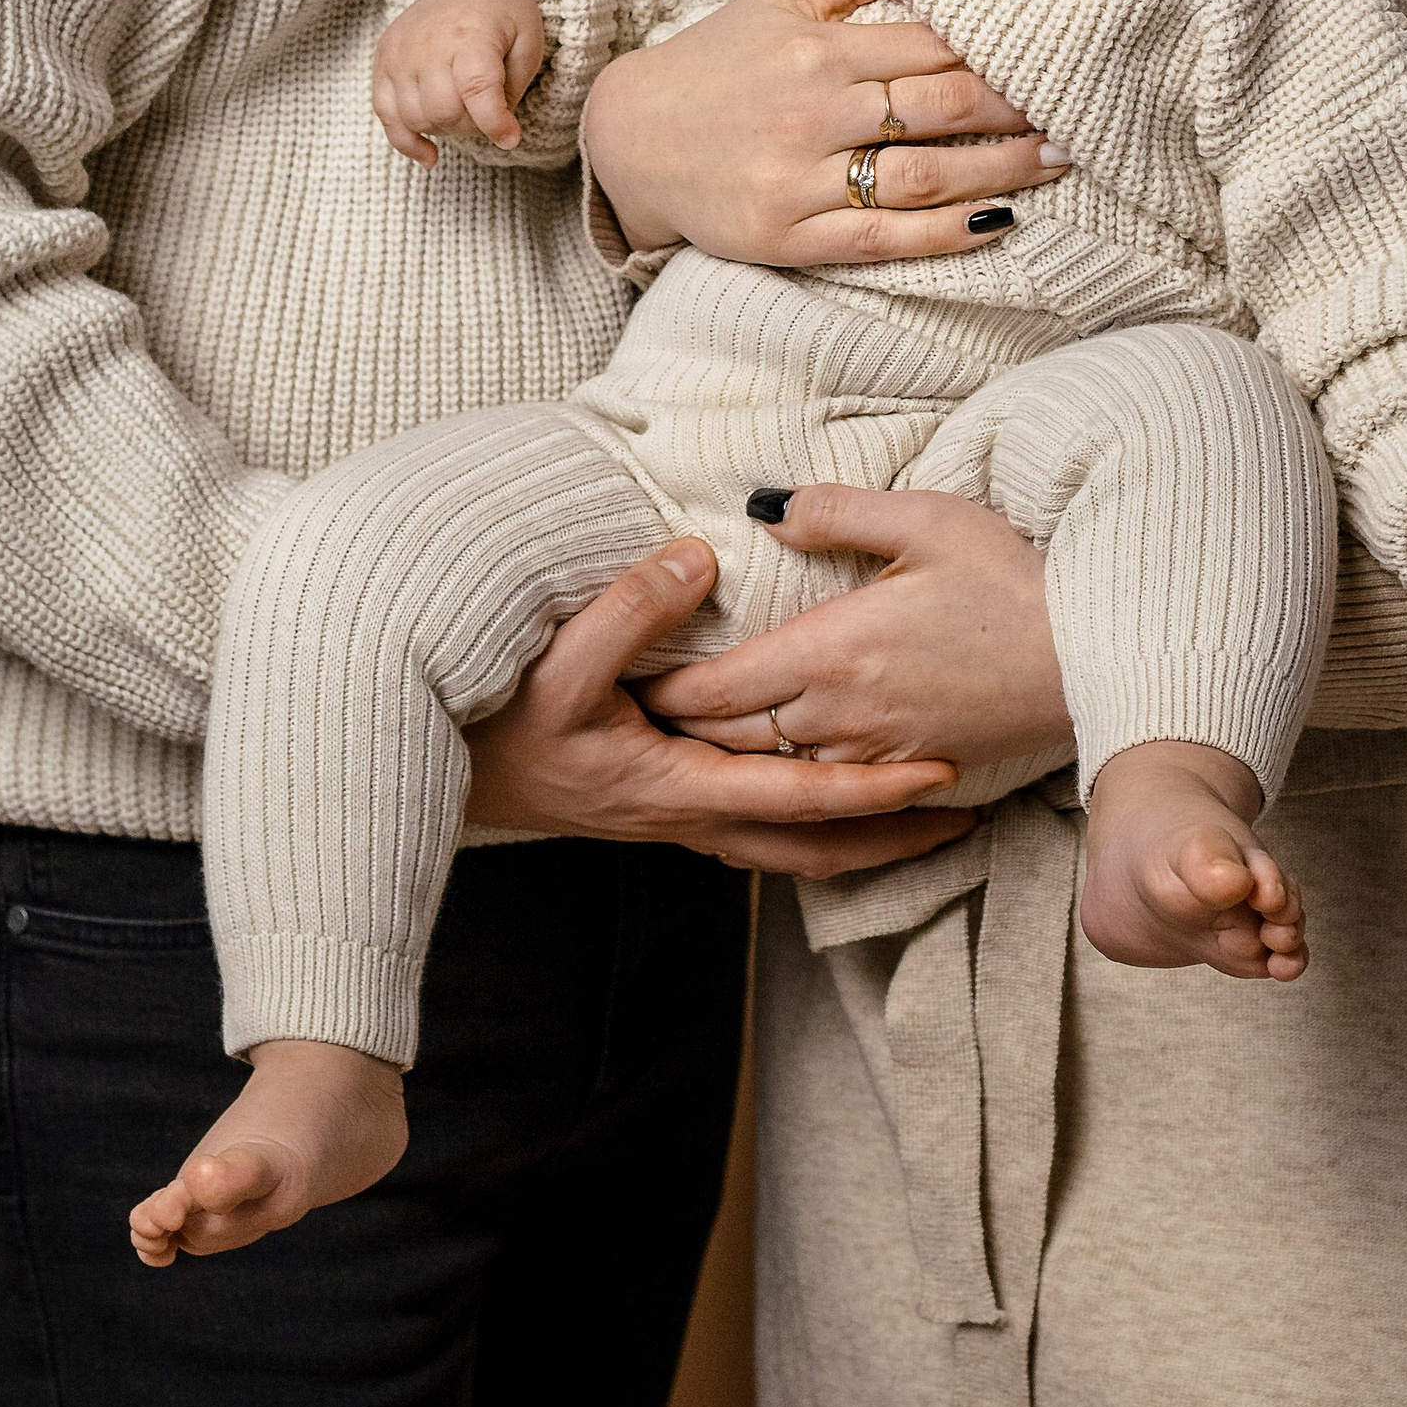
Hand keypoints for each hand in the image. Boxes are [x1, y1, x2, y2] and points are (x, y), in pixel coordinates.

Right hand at [374, 0, 548, 159]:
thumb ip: (513, 90)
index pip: (475, 88)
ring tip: (463, 111)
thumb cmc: (504, 15)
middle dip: (472, 125)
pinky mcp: (383, 61)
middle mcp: (428, 43)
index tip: (510, 138)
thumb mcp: (528, 44)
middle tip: (487, 113)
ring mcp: (400, 52)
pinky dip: (406, 141)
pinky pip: (385, 115)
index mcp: (472, 33)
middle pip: (443, 110)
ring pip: (415, 118)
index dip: (494, 122)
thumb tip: (500, 134)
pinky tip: (430, 154)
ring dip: (444, 128)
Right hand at [463, 538, 977, 878]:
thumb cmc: (498, 723)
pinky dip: (811, 828)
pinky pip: (759, 833)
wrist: (438, 774)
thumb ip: (630, 605)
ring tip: (925, 820)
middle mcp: (689, 818)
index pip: (800, 796)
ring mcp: (678, 822)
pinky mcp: (665, 811)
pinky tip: (831, 803)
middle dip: (895, 839)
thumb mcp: (556, 660)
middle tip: (967, 820)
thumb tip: (699, 557)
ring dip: (860, 841)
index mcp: (678, 786)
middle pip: (815, 847)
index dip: (875, 789)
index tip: (940, 776)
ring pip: (790, 849)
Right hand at [579, 0, 1069, 264]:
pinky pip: (883, 237)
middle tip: (1081, 110)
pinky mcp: (789, 235)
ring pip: (925, 177)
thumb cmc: (715, 63)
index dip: (1000, 52)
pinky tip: (997, 222)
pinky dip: (946, 234)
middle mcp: (815, 113)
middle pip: (941, 109)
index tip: (1056, 52)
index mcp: (820, 50)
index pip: (932, 46)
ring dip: (1001, 172)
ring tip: (1058, 162)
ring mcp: (801, 179)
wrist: (629, 141)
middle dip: (1018, 109)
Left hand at [648, 487, 1074, 775]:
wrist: (1093, 651)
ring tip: (689, 756)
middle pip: (734, 739)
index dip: (667, 691)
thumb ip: (836, 511)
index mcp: (832, 650)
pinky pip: (832, 800)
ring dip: (730, 766)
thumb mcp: (924, 519)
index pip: (719, 687)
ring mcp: (879, 755)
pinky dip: (789, 798)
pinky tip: (772, 792)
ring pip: (778, 776)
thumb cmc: (1010, 576)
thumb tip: (766, 508)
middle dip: (683, 733)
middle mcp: (843, 715)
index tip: (628, 685)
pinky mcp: (915, 776)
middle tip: (637, 725)